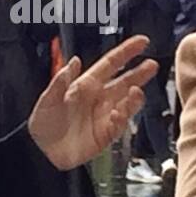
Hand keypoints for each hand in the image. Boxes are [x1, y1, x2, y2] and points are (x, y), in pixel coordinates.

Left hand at [28, 36, 158, 169]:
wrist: (43, 153)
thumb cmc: (43, 124)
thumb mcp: (47, 100)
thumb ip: (61, 82)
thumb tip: (74, 61)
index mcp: (86, 85)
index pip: (110, 64)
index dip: (126, 52)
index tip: (142, 42)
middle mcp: (99, 98)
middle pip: (125, 81)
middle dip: (140, 73)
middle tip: (153, 64)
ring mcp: (105, 116)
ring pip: (128, 102)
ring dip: (135, 97)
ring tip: (136, 92)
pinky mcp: (107, 134)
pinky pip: (120, 124)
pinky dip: (122, 118)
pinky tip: (118, 115)